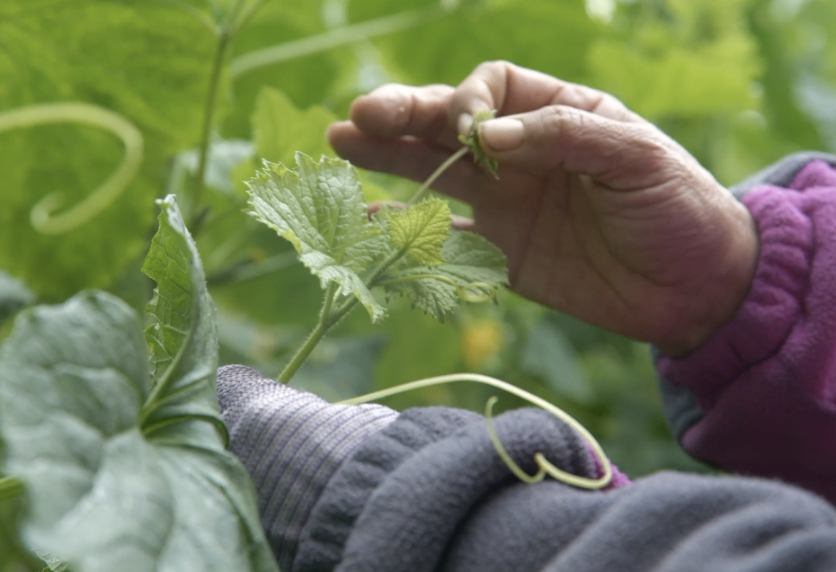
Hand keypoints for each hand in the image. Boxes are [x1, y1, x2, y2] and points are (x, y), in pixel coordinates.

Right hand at [328, 61, 758, 354]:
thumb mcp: (635, 158)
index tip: (467, 132)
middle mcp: (520, 151)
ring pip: (434, 171)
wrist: (695, 290)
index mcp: (557, 112)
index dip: (467, 101)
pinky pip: (444, 234)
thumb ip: (564, 136)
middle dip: (404, 116)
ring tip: (342, 142)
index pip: (492, 87)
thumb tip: (483, 138)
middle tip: (360, 117)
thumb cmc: (678, 208)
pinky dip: (406, 226)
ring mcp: (505, 201)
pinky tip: (368, 217)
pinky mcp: (499, 250)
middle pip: (448, 123)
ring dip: (389, 157)